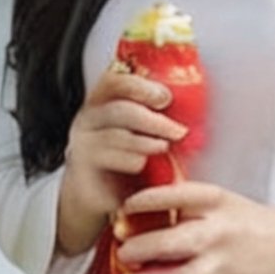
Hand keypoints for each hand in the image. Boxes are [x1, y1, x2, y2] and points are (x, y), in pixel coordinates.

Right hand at [56, 67, 186, 254]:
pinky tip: (143, 167)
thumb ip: (154, 114)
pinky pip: (112, 162)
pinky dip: (133, 163)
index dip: (141, 86)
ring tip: (163, 148)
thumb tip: (192, 109)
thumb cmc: (126, 154)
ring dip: (147, 143)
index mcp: (102, 100)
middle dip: (155, 121)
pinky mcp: (83, 168)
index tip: (165, 98)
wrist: (99, 191)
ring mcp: (82, 143)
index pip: (115, 81)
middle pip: (121, 111)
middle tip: (178, 131)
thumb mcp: (139, 129)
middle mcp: (88, 118)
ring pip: (117, 136)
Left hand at [113, 180, 274, 273]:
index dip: (144, 200)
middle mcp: (215, 223)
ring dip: (143, 262)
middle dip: (137, 239)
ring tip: (126, 260)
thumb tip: (145, 205)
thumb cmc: (245, 219)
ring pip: (174, 260)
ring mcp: (218, 252)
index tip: (125, 206)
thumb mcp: (219, 200)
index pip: (173, 194)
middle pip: (169, 233)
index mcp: (213, 197)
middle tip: (118, 238)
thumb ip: (187, 201)